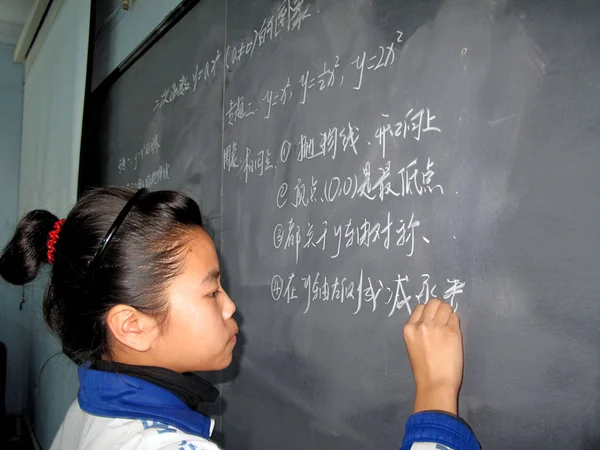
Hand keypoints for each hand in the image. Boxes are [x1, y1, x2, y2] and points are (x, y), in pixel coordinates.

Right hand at [403, 298, 463, 414]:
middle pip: (433, 302)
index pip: (420, 307)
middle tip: (443, 320)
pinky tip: (454, 335)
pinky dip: (455, 323)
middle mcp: (422, 324)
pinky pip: (455, 318)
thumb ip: (418, 330)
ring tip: (449, 326)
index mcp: (409, 329)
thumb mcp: (412, 345)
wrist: (435, 384)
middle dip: (439, 308)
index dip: (429, 312)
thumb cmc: (424, 369)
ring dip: (448, 313)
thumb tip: (432, 319)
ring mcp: (437, 327)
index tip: (433, 320)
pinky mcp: (452, 332)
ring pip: (445, 306)